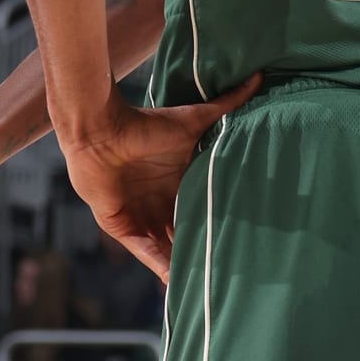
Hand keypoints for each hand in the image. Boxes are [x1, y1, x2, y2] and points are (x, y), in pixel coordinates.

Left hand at [61, 80, 259, 282]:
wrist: (102, 131)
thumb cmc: (146, 124)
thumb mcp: (194, 121)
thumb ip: (226, 105)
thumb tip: (257, 77)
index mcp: (176, 184)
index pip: (198, 212)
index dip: (215, 226)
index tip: (241, 240)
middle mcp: (158, 203)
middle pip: (183, 234)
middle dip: (200, 251)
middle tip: (229, 269)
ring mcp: (139, 215)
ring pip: (165, 248)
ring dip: (181, 265)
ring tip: (205, 284)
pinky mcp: (120, 225)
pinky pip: (143, 251)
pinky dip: (158, 266)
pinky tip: (174, 282)